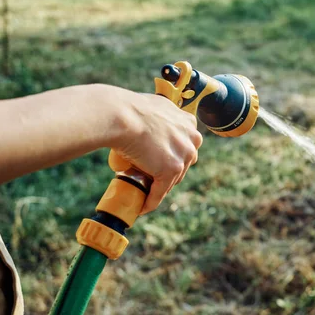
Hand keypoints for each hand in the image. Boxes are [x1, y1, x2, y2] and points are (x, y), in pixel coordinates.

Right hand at [111, 91, 202, 214]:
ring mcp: (183, 155)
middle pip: (182, 164)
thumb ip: (161, 115)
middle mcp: (192, 139)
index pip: (185, 146)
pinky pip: (160, 192)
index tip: (158, 159)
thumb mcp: (154, 106)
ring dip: (159, 188)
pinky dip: (151, 201)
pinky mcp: (171, 170)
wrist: (122, 115)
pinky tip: (142, 207)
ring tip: (143, 191)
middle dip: (167, 172)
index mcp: (189, 124)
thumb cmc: (130, 109)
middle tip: (147, 176)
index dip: (172, 154)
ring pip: (172, 180)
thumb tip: (153, 119)